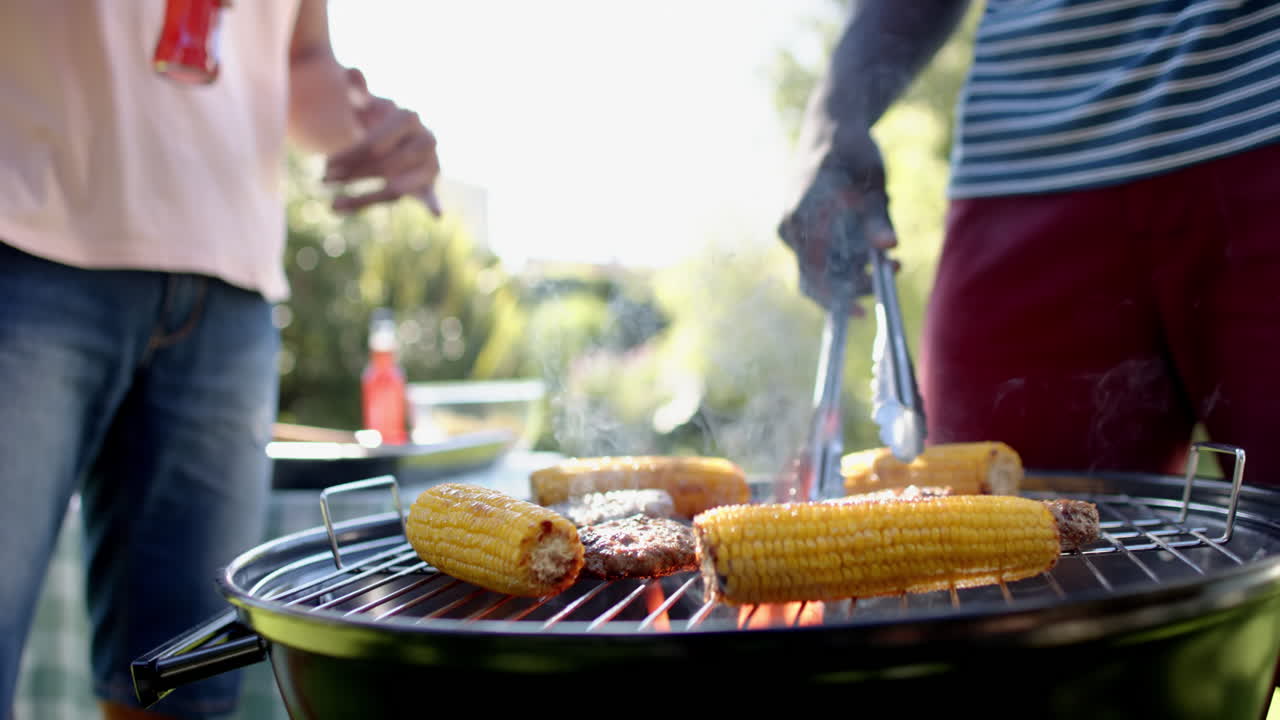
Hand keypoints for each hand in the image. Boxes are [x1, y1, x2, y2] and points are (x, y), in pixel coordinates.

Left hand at [323, 69, 441, 214]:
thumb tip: (353, 74)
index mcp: (408, 117)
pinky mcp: (430, 183)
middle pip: (384, 166)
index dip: (349, 156)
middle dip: (352, 174)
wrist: (399, 136)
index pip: (375, 143)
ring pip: (396, 188)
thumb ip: (358, 90)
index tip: (324, 165)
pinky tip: (437, 215)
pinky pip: (430, 196)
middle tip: (322, 180)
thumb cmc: (377, 119)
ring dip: (364, 199)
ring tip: (333, 207)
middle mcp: (425, 140)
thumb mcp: (366, 103)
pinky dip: (434, 204)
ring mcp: (430, 163)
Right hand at [777, 130, 896, 311]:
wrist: (831, 127)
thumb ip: (877, 216)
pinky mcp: (803, 229)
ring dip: (856, 270)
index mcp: (801, 218)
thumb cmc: (852, 150)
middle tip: (894, 270)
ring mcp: (794, 229)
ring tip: (891, 258)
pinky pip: (824, 255)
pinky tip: (872, 245)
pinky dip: (848, 258)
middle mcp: (791, 228)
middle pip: (818, 278)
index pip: (814, 275)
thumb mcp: (871, 181)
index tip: (864, 312)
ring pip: (824, 268)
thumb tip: (889, 247)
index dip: (837, 299)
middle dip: (856, 283)